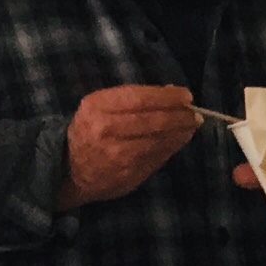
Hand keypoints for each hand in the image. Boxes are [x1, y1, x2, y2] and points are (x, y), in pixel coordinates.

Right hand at [56, 84, 199, 208]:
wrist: (71, 169)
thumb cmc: (90, 130)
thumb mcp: (99, 106)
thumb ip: (131, 99)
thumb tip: (172, 92)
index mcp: (97, 107)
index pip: (139, 98)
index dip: (166, 97)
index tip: (185, 95)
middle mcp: (106, 130)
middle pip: (153, 120)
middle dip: (179, 115)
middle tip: (195, 113)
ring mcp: (119, 154)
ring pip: (159, 140)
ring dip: (181, 131)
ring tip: (192, 124)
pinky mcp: (130, 173)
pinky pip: (159, 156)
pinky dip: (173, 145)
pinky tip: (180, 138)